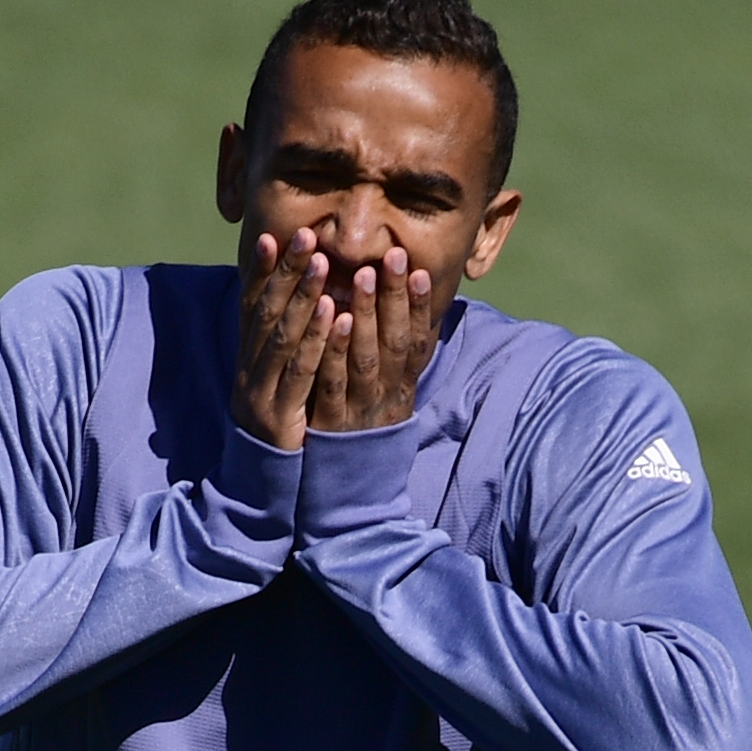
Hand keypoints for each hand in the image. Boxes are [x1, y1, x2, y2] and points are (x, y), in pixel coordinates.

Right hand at [233, 229, 336, 450]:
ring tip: (322, 263)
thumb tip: (294, 301)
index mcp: (248, 357)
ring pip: (282, 337)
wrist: (262, 483)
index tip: (273, 235)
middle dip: (286, 272)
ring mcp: (261, 390)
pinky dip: (319, 341)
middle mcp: (249, 368)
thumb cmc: (277, 420)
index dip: (261, 271)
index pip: (251, 305)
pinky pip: (301, 373)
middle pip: (266, 313)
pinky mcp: (279, 414)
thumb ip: (281, 343)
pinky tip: (339, 315)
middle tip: (305, 236)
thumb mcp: (274, 378)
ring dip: (303, 297)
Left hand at [306, 245, 435, 434]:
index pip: (417, 342)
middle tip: (393, 257)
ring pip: (367, 357)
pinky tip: (333, 318)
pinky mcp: (330, 421)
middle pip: (396, 343)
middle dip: (395, 298)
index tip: (420, 271)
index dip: (420, 307)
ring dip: (367, 314)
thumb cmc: (364, 430)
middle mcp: (387, 397)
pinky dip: (335, 348)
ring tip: (364, 275)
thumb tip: (406, 314)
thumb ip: (396, 361)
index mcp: (402, 389)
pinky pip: (333, 381)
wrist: (346, 493)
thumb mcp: (389, 398)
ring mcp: (359, 409)